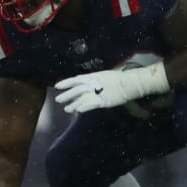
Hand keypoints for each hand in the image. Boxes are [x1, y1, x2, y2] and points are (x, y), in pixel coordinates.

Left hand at [54, 62, 168, 113]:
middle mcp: (92, 84)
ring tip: (66, 109)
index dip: (66, 82)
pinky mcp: (102, 101)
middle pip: (76, 90)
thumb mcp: (105, 76)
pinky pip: (90, 105)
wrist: (130, 83)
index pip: (75, 79)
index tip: (57, 86)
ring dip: (73, 104)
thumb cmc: (120, 78)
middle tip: (57, 99)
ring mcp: (97, 92)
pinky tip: (77, 111)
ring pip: (80, 98)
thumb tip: (88, 81)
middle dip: (66, 95)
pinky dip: (83, 108)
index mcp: (93, 76)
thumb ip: (95, 79)